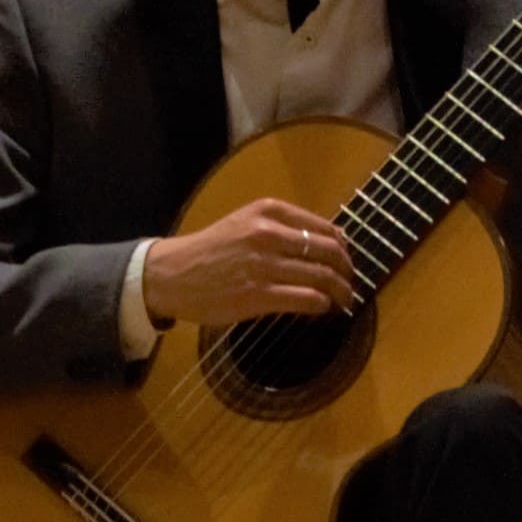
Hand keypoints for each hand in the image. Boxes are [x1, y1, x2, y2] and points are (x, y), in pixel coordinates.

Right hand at [143, 198, 353, 326]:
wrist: (173, 274)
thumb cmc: (210, 251)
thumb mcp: (245, 223)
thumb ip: (281, 228)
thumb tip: (326, 244)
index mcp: (269, 211)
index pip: (325, 228)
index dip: (343, 248)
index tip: (346, 262)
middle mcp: (269, 233)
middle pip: (329, 252)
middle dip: (347, 271)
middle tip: (349, 284)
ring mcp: (264, 264)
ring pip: (322, 276)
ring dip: (340, 292)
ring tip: (343, 301)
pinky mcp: (259, 294)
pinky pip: (307, 298)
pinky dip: (322, 305)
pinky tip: (322, 310)